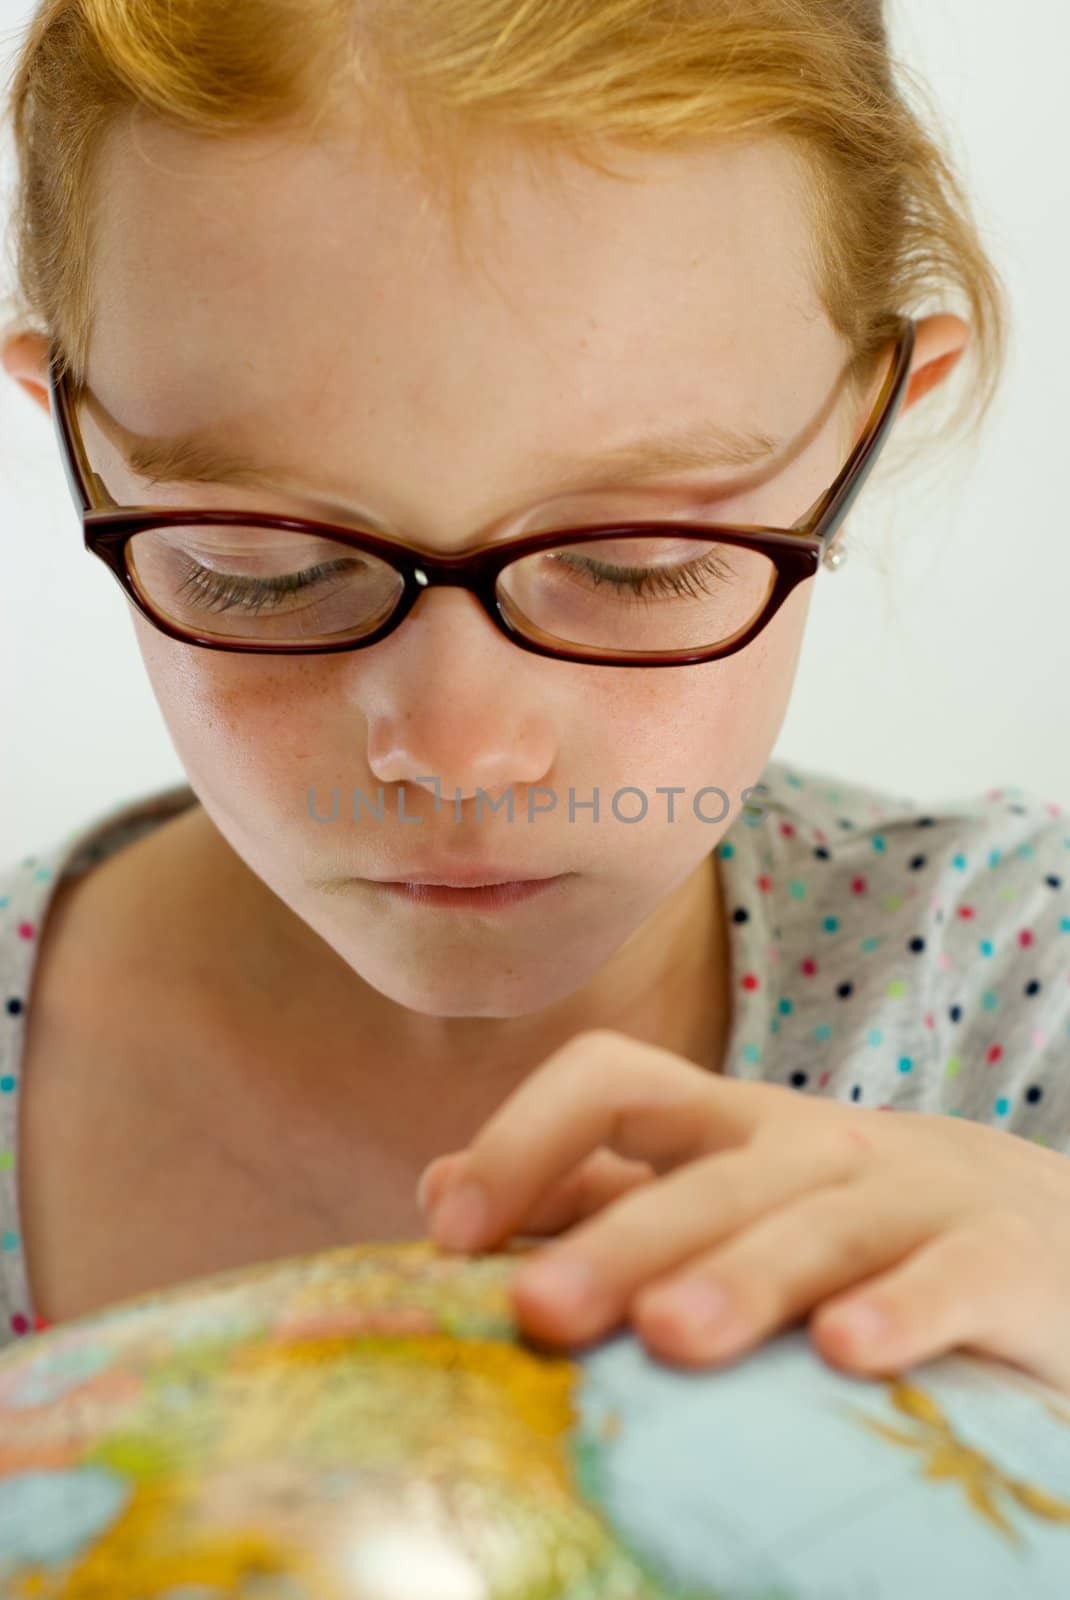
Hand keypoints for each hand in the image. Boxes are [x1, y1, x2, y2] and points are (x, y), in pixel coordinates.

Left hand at [415, 1029, 1069, 1393]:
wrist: (1044, 1231)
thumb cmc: (848, 1221)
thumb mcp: (721, 1194)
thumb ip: (591, 1195)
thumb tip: (437, 1191)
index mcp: (729, 1127)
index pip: (615, 1083)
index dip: (527, 1138)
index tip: (450, 1231)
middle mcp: (811, 1146)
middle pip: (705, 1176)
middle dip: (619, 1240)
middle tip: (538, 1315)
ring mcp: (909, 1197)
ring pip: (815, 1224)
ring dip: (743, 1277)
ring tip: (671, 1338)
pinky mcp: (999, 1259)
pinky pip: (950, 1277)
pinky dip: (903, 1311)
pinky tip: (846, 1355)